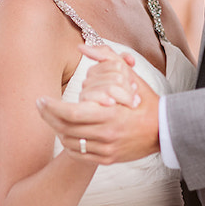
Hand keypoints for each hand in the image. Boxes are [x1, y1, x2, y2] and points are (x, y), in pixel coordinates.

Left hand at [37, 45, 160, 163]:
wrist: (164, 131)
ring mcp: (106, 150)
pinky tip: (66, 132)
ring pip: (69, 142)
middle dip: (48, 116)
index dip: (52, 107)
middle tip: (40, 106)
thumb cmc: (146, 101)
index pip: (71, 113)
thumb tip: (82, 46)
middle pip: (65, 128)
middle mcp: (107, 135)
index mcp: (111, 115)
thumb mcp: (130, 76)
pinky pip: (78, 154)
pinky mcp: (107, 159)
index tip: (41, 99)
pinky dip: (68, 143)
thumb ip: (106, 58)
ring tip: (52, 117)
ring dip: (57, 129)